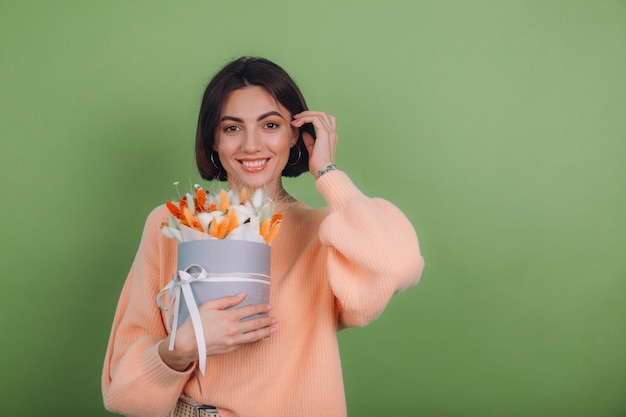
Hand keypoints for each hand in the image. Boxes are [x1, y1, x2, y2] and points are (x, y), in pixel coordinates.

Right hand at [159, 293, 276, 370]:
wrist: (188, 343)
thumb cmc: (196, 323)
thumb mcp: (209, 305)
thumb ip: (227, 300)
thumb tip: (242, 295)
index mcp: (230, 316)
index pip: (251, 310)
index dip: (262, 308)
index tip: (269, 307)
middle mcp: (234, 329)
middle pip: (256, 324)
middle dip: (267, 320)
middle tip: (275, 318)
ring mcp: (233, 340)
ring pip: (254, 336)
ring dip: (266, 332)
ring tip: (274, 329)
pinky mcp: (231, 348)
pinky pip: (246, 343)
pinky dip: (255, 340)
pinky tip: (260, 337)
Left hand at [291, 111, 336, 177]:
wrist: (323, 171)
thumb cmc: (318, 165)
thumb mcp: (312, 150)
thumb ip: (309, 140)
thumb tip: (304, 133)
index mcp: (331, 136)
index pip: (325, 120)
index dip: (312, 117)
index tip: (300, 121)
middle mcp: (332, 132)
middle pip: (322, 114)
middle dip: (308, 113)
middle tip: (296, 118)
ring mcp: (329, 132)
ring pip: (319, 114)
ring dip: (305, 115)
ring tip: (295, 120)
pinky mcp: (324, 133)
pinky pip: (314, 119)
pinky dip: (305, 118)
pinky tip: (297, 123)